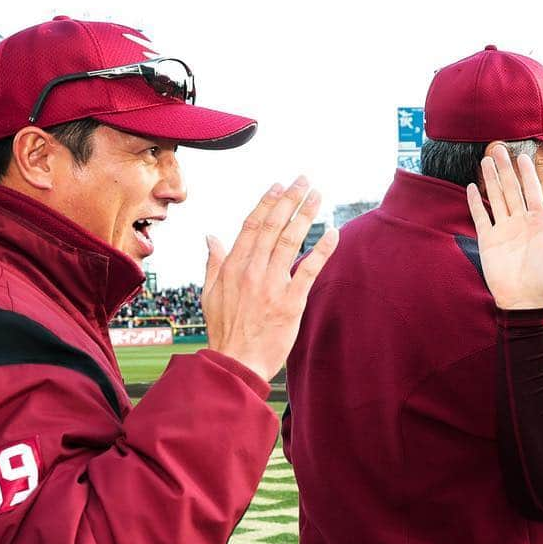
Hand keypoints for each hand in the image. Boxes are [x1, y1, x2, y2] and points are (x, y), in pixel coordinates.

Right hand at [202, 178, 338, 381]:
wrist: (237, 363)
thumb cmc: (225, 332)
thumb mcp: (209, 294)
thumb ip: (213, 262)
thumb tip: (211, 236)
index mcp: (233, 267)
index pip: (251, 226)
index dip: (267, 203)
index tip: (279, 185)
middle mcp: (252, 271)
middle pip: (272, 226)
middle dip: (290, 199)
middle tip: (304, 180)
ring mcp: (272, 285)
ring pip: (290, 241)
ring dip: (306, 215)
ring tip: (318, 195)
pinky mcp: (291, 302)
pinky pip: (309, 269)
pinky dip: (322, 249)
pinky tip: (333, 232)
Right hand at [467, 144, 542, 309]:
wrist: (524, 301)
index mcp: (538, 222)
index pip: (533, 192)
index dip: (528, 174)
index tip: (524, 156)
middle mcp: (520, 222)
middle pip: (511, 189)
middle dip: (506, 169)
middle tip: (499, 147)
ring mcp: (503, 230)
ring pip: (496, 198)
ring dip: (491, 179)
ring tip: (486, 160)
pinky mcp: (488, 240)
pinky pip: (481, 217)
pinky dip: (475, 202)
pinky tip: (471, 187)